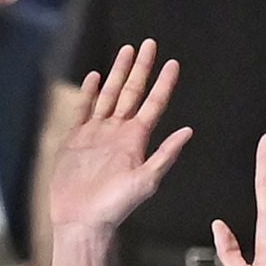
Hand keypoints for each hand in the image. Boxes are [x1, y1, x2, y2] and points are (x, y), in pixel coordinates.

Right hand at [48, 42, 191, 235]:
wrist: (81, 222)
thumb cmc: (114, 208)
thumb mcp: (146, 181)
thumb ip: (165, 155)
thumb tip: (188, 131)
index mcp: (136, 140)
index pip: (154, 104)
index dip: (164, 83)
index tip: (173, 63)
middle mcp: (118, 133)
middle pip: (132, 92)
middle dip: (141, 68)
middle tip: (150, 44)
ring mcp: (97, 135)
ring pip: (109, 96)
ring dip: (118, 73)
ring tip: (126, 51)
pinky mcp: (76, 141)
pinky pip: (84, 111)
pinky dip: (89, 94)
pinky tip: (94, 77)